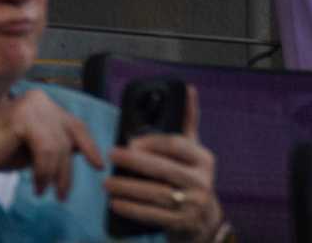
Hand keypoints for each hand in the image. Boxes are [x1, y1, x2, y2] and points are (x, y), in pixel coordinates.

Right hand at [0, 89, 104, 201]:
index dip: (88, 144)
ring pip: (58, 147)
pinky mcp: (23, 118)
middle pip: (69, 136)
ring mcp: (31, 106)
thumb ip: (54, 143)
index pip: (73, 123)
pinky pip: (45, 151)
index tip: (98, 164)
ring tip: (43, 189)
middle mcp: (39, 98)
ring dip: (53, 175)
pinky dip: (43, 172)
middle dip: (68, 168)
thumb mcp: (33, 147)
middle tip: (63, 193)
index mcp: (41, 101)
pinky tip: (36, 185)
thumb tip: (79, 149)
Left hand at [106, 87, 223, 240]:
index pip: (176, 146)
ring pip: (156, 194)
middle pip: (164, 169)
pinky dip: (133, 209)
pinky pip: (154, 215)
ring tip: (106, 183)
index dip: (153, 142)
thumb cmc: (191, 176)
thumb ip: (186, 122)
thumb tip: (188, 88)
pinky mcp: (182, 223)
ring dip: (128, 188)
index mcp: (203, 159)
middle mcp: (202, 181)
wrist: (205, 219)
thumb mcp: (193, 150)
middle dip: (135, 163)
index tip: (131, 141)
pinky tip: (115, 203)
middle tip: (112, 155)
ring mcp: (193, 204)